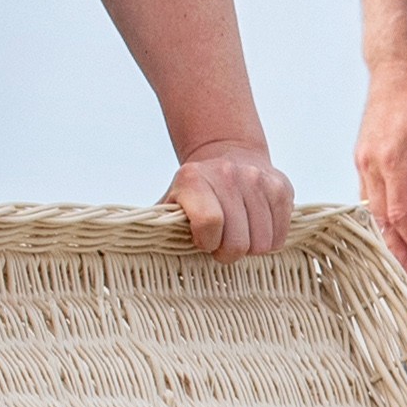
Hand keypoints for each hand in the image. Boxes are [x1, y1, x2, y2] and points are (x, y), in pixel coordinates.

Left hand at [167, 138, 295, 258]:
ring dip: (250, 246)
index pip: (209, 224)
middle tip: (222, 241)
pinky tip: (256, 226)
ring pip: (263, 243)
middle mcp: (228, 174)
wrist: (228, 153)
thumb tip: (125, 253)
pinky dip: (269, 239)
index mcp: (193, 179)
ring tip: (239, 232)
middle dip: (229, 252)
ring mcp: (258, 179)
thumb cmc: (194, 193)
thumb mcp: (170, 204)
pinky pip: (281, 235)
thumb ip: (156, 226)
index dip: (208, 242)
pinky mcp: (282, 187)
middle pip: (239, 242)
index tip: (203, 240)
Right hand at [353, 67, 406, 275]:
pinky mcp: (362, 158)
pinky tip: (393, 233)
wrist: (397, 66)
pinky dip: (381, 220)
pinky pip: (368, 198)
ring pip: (372, 213)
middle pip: (383, 221)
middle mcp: (371, 164)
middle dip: (400, 253)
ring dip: (389, 240)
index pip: (404, 214)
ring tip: (406, 264)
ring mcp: (363, 161)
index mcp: (392, 159)